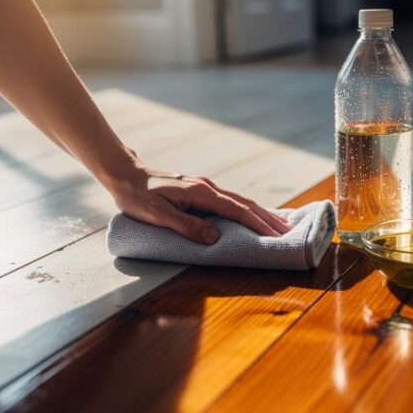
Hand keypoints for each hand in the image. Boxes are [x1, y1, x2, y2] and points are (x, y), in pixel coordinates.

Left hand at [105, 163, 291, 244]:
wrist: (124, 174)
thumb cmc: (137, 196)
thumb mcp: (158, 215)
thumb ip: (186, 226)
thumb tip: (214, 238)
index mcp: (201, 192)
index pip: (237, 210)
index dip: (258, 224)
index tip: (276, 237)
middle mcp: (207, 187)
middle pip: (245, 204)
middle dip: (268, 219)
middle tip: (289, 233)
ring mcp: (204, 188)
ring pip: (239, 201)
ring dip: (260, 214)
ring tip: (279, 226)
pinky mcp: (199, 191)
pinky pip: (229, 202)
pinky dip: (246, 210)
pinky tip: (251, 216)